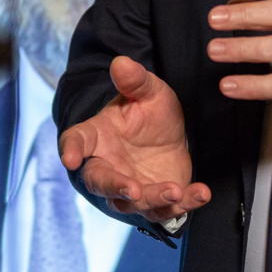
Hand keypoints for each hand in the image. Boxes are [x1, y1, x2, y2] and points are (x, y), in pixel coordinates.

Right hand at [58, 56, 211, 223]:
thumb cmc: (148, 113)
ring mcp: (131, 188)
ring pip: (135, 202)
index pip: (76, 141)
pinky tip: (202, 193)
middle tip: (134, 189)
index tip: (69, 157)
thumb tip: (121, 62)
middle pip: (101, 183)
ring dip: (154, 199)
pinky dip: (186, 203)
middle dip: (116, 187)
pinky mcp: (156, 201)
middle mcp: (108, 166)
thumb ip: (135, 81)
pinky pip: (168, 209)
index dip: (70, 149)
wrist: (169, 136)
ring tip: (175, 191)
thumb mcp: (148, 92)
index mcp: (97, 136)